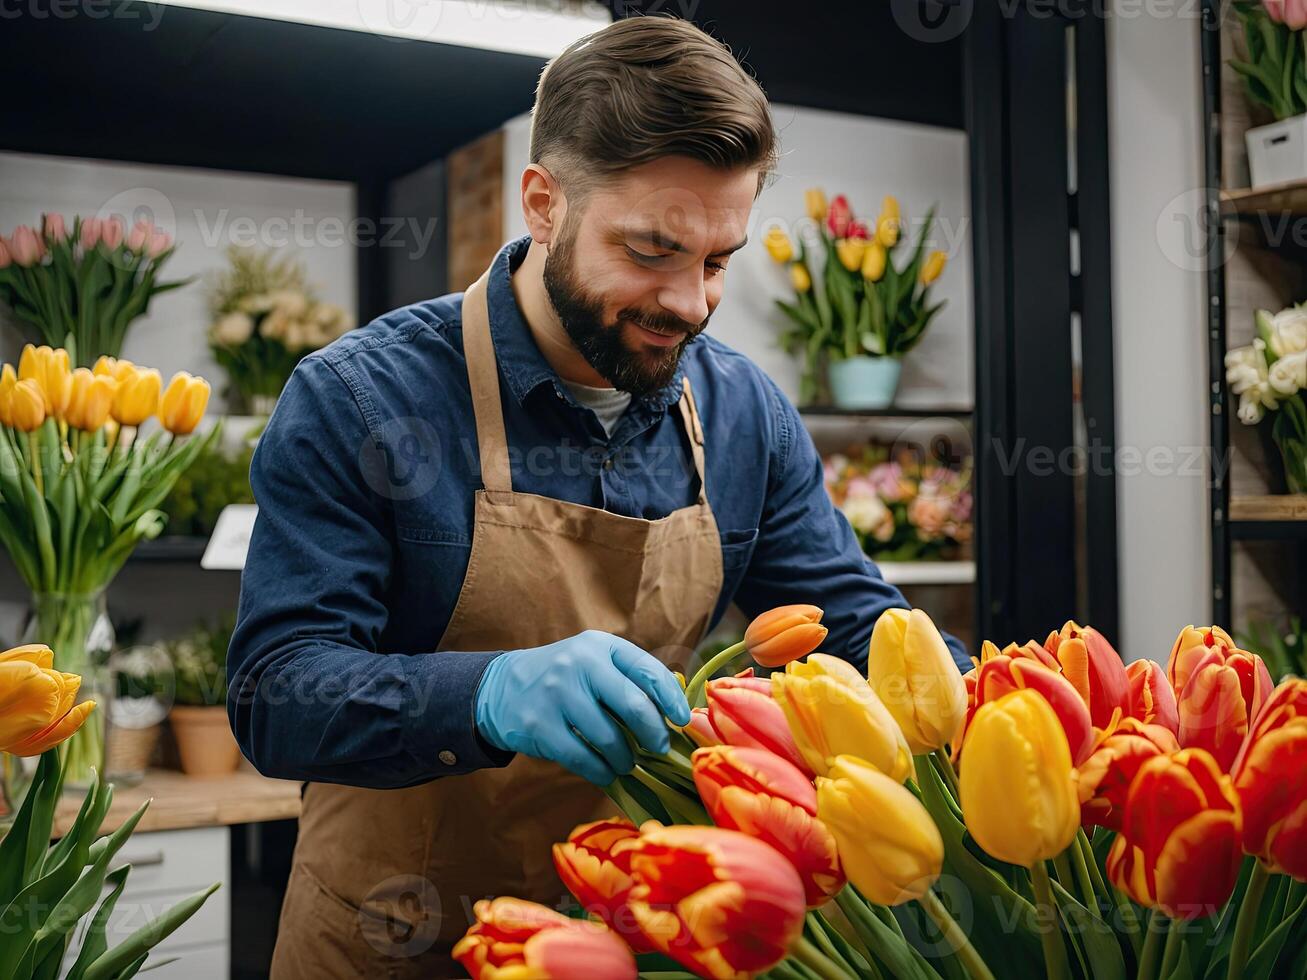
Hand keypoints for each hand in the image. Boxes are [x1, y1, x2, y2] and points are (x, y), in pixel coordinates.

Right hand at [473, 630, 690, 785]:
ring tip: (627, 762)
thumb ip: (631, 679)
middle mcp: (579, 664)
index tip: (682, 720)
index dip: (671, 699)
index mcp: (601, 646)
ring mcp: (556, 694)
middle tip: (659, 747)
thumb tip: (676, 714)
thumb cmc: (566, 678)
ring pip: (609, 738)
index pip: (647, 670)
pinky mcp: (539, 725)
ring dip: (626, 758)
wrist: (504, 687)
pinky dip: (601, 771)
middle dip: (654, 733)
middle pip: (633, 705)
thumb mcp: (596, 662)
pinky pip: (582, 758)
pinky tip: (606, 772)